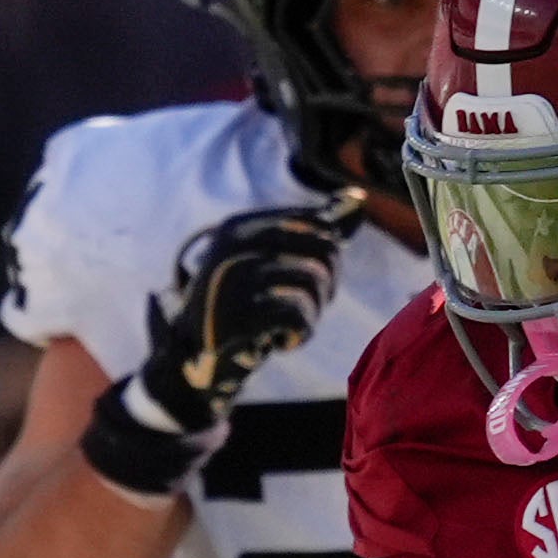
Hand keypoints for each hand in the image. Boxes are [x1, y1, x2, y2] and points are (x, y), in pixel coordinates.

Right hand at [135, 196, 363, 433]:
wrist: (199, 357)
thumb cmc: (245, 304)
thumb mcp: (269, 261)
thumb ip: (311, 230)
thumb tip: (358, 200)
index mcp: (239, 226)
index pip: (316, 221)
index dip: (330, 250)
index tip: (314, 271)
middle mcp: (233, 245)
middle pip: (324, 247)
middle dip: (329, 279)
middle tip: (309, 301)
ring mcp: (234, 279)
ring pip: (314, 280)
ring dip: (314, 310)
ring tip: (290, 322)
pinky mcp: (240, 315)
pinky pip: (300, 316)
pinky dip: (301, 333)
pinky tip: (282, 339)